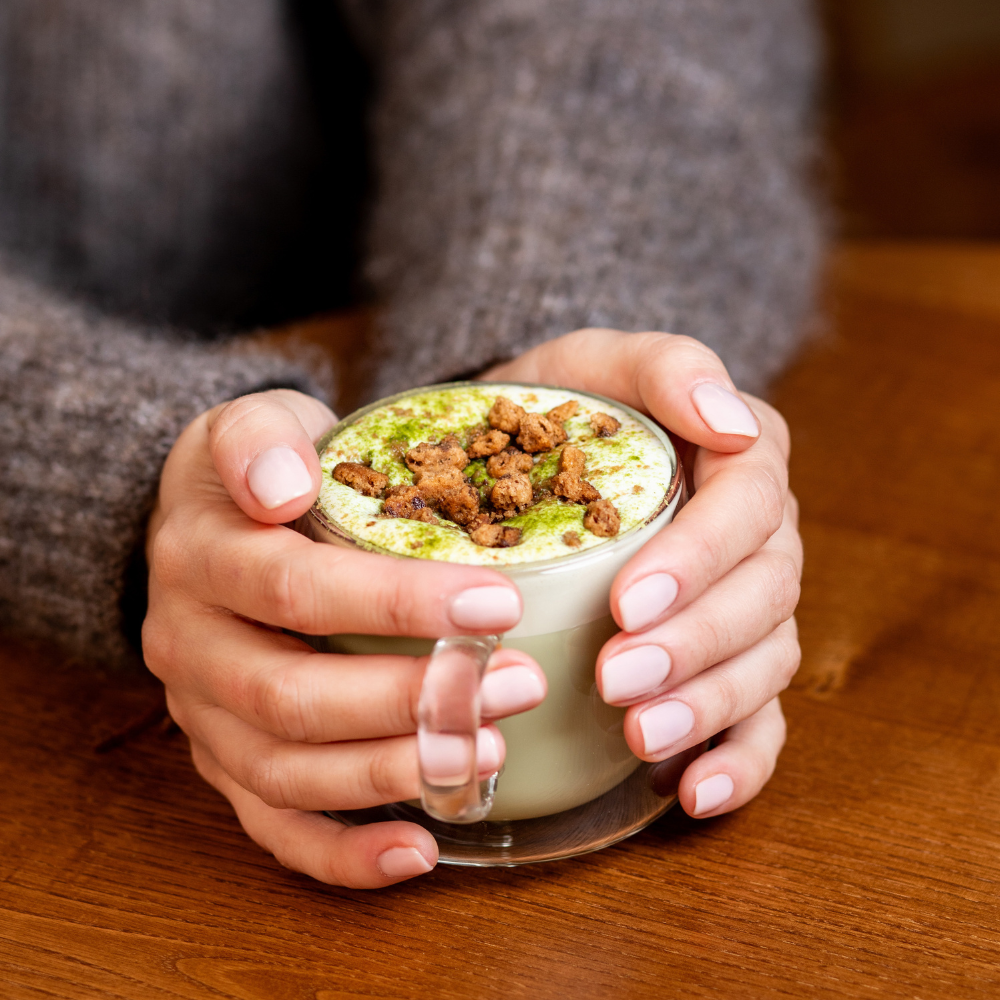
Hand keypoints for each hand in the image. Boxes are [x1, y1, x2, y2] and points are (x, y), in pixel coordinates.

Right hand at [143, 389, 545, 887]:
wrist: (212, 522)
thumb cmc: (261, 472)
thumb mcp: (252, 424)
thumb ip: (258, 438)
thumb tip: (282, 485)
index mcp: (199, 559)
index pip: (295, 589)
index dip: (396, 604)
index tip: (501, 604)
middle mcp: (189, 647)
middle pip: (292, 696)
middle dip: (411, 699)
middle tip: (517, 685)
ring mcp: (203, 715)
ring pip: (286, 771)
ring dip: (392, 772)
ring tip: (488, 753)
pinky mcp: (224, 761)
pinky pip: (272, 824)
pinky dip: (342, 853)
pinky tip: (419, 851)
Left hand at [485, 329, 800, 818]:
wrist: (538, 453)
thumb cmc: (565, 408)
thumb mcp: (596, 361)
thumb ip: (663, 369)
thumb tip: (728, 423)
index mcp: (743, 460)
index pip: (747, 509)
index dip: (699, 561)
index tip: (628, 601)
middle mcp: (760, 537)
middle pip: (763, 596)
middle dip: (694, 644)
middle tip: (616, 678)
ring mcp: (749, 604)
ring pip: (764, 663)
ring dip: (709, 705)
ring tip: (641, 735)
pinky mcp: (726, 661)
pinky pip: (760, 718)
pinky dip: (738, 760)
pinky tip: (692, 792)